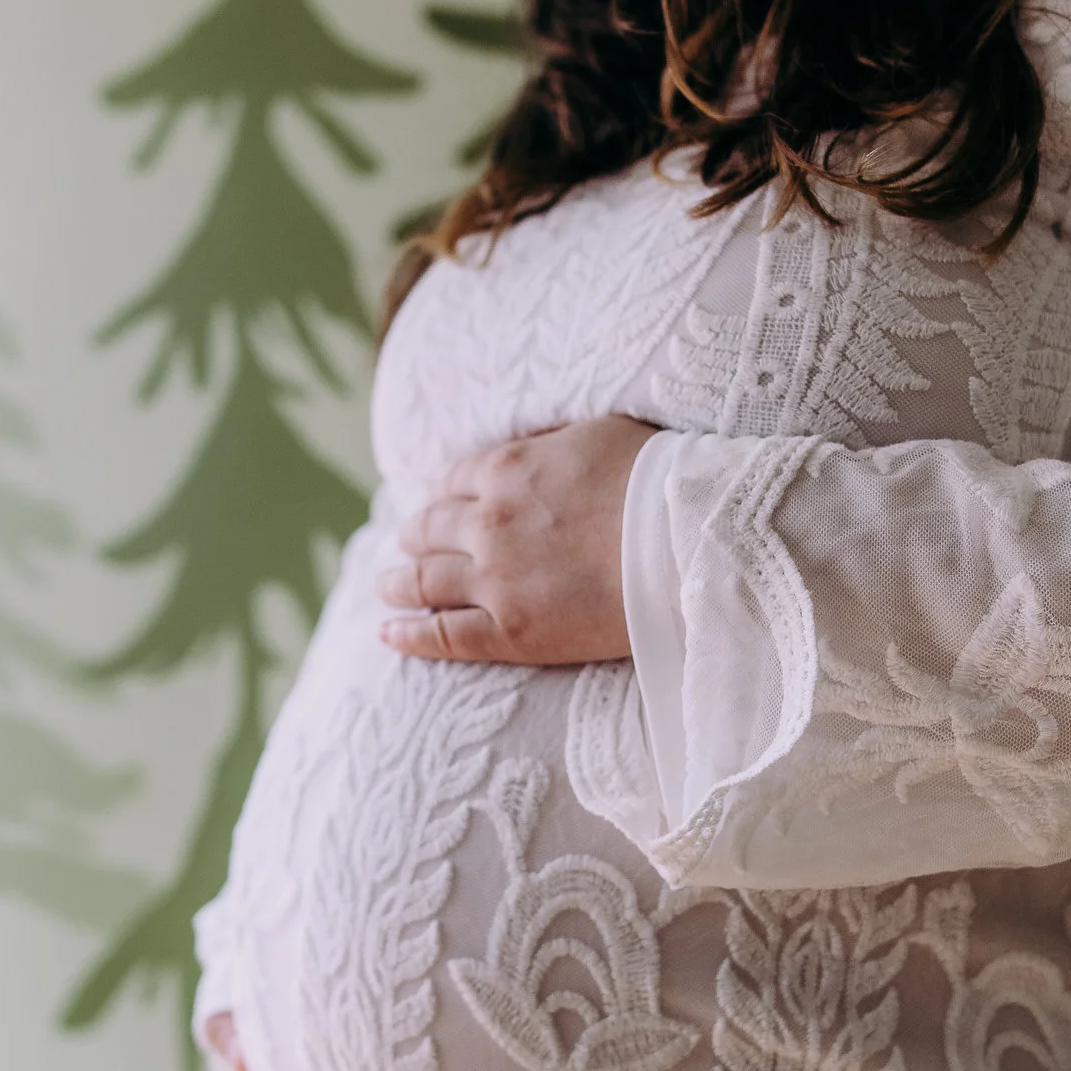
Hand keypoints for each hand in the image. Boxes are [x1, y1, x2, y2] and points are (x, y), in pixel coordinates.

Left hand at [378, 415, 656, 664]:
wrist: (685, 544)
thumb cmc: (657, 483)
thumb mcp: (596, 434)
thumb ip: (550, 445)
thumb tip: (531, 448)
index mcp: (506, 470)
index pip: (455, 481)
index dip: (445, 495)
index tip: (441, 505)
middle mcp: (488, 523)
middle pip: (430, 530)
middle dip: (415, 536)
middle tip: (405, 545)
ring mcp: (495, 581)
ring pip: (425, 582)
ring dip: (398, 583)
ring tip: (384, 587)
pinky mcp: (510, 632)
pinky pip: (444, 635)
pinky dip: (410, 635)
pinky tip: (389, 634)